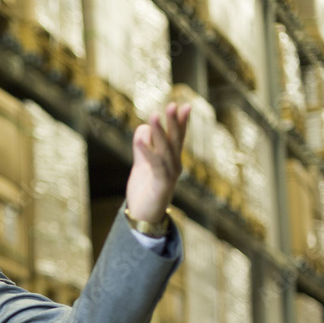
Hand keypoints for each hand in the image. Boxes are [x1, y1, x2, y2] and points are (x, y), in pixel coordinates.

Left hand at [126, 102, 191, 222]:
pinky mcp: (161, 185)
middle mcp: (174, 166)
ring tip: (154, 115)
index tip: (184, 105)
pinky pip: (154, 164)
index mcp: (171, 160)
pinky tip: (140, 139)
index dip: (180, 122)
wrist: (143, 217)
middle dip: (174, 122)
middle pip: (175, 141)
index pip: (177, 138)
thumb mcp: (142, 164)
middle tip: (174, 105)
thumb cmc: (145, 191)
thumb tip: (143, 127)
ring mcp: (169, 176)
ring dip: (159, 132)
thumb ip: (143, 147)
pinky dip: (146, 151)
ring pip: (165, 150)